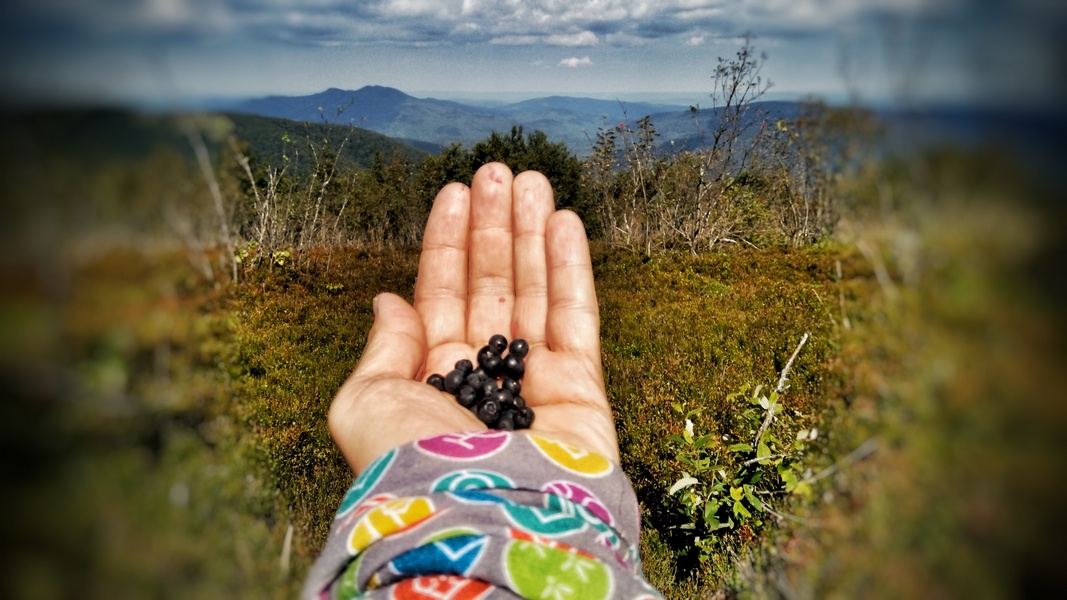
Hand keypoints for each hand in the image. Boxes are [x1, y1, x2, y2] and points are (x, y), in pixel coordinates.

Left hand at [328, 163, 618, 473]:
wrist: (483, 518)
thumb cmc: (414, 466)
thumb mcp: (364, 404)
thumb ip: (381, 348)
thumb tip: (387, 299)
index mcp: (431, 378)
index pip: (440, 294)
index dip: (446, 242)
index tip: (452, 191)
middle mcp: (483, 376)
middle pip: (491, 284)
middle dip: (492, 227)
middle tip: (496, 170)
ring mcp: (535, 380)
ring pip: (534, 290)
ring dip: (532, 233)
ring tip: (531, 179)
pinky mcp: (582, 388)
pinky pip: (577, 315)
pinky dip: (572, 267)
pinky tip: (565, 221)